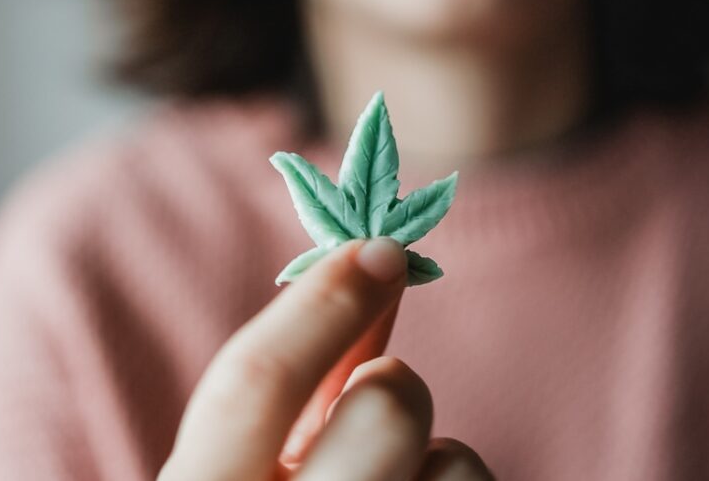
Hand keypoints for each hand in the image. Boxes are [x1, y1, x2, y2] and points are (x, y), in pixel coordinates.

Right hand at [158, 238, 493, 479]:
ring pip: (458, 462)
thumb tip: (366, 270)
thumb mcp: (251, 465)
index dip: (321, 302)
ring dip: (432, 460)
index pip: (253, 384)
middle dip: (393, 386)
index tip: (379, 248)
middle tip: (374, 409)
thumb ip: (303, 376)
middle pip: (387, 409)